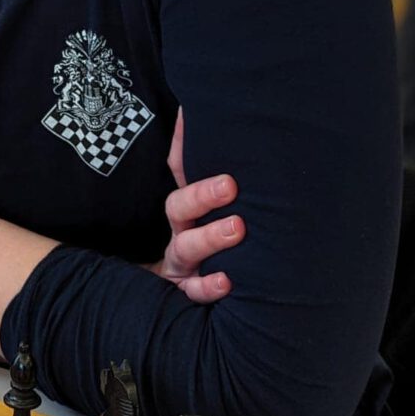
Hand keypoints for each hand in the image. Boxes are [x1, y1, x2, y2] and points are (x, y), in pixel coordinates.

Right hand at [145, 109, 243, 302]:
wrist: (177, 297)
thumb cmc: (209, 246)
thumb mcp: (209, 212)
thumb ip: (215, 176)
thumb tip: (216, 124)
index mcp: (186, 209)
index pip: (179, 170)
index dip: (183, 144)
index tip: (192, 119)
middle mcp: (179, 231)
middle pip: (179, 206)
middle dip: (202, 195)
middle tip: (229, 185)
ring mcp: (180, 263)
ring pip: (186, 247)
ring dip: (209, 237)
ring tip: (237, 228)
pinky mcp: (184, 291)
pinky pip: (193, 291)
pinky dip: (208, 286)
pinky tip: (227, 281)